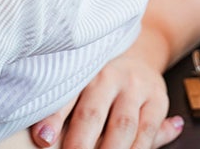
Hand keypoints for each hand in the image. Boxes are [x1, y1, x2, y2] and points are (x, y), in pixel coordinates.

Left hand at [29, 49, 183, 148]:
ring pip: (123, 124)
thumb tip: (42, 138)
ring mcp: (136, 87)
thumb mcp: (79, 89)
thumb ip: (60, 112)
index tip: (44, 140)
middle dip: (81, 143)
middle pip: (92, 113)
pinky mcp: (158, 100)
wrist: (138, 58)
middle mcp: (109, 77)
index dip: (53, 121)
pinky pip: (147, 130)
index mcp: (83, 73)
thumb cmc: (99, 83)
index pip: (65, 99)